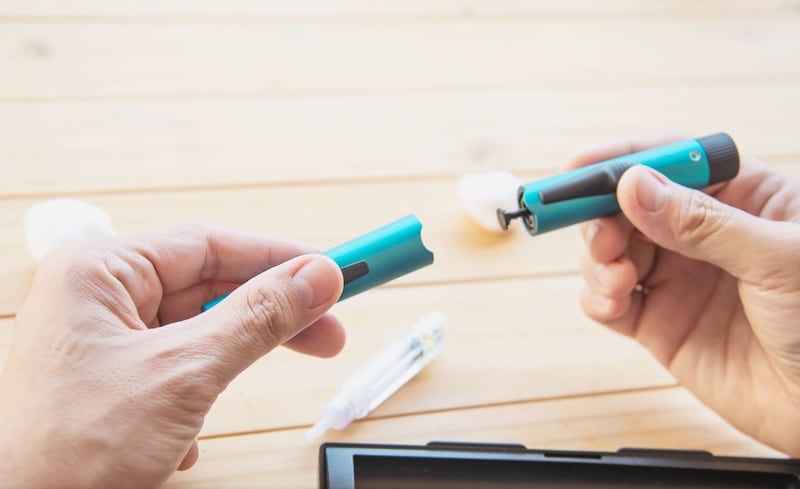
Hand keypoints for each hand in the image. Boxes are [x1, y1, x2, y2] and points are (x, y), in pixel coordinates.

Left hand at [0, 222, 343, 488]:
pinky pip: (177, 368)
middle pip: (208, 286)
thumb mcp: (185, 373)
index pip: (210, 243)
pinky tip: (185, 436)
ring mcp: (103, 342)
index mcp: (99, 272)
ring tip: (224, 407)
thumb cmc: (70, 452)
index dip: (278, 256)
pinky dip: (198, 398)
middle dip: (269, 314)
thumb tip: (319, 277)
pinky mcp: (112, 382)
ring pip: (196, 331)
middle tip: (329, 331)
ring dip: (228, 365)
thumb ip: (258, 318)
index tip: (333, 272)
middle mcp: (99, 297)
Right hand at [569, 133, 799, 455]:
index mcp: (743, 199)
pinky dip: (598, 297)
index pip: (673, 161)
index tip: (579, 166)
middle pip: (630, 205)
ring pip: (612, 250)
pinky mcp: (660, 324)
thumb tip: (634, 186)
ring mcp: (679, 279)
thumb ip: (703, 224)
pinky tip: (611, 300)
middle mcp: (703, 235)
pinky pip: (610, 302)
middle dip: (601, 214)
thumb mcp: (777, 260)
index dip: (623, 158)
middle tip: (598, 233)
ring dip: (597, 258)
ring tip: (613, 275)